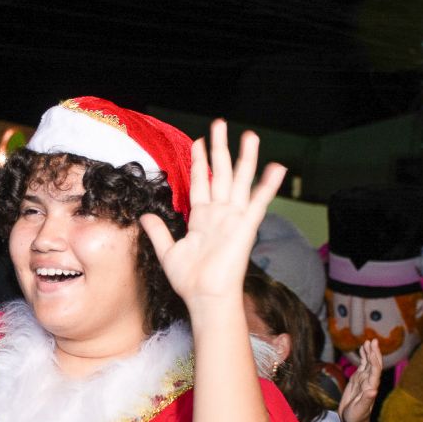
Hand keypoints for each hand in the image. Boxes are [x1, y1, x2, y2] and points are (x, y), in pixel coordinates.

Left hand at [140, 120, 285, 307]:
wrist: (205, 296)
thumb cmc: (190, 280)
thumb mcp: (167, 252)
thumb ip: (158, 231)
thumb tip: (145, 216)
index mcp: (202, 218)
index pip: (201, 182)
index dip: (200, 162)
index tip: (198, 142)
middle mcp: (220, 213)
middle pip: (221, 173)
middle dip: (220, 148)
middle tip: (219, 125)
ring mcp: (234, 218)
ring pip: (240, 181)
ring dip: (245, 158)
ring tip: (249, 135)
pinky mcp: (245, 227)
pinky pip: (257, 202)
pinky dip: (267, 185)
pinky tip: (277, 167)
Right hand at [338, 338, 382, 421]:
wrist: (352, 421)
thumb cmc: (356, 417)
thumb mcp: (359, 410)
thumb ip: (366, 400)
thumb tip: (373, 390)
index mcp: (371, 387)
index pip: (375, 370)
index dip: (374, 358)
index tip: (372, 348)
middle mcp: (369, 381)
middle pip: (374, 364)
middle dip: (374, 352)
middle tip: (373, 340)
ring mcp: (364, 380)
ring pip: (368, 363)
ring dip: (369, 352)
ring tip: (368, 341)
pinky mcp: (358, 380)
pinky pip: (362, 366)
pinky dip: (363, 357)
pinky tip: (362, 349)